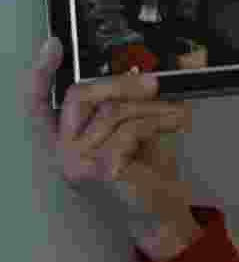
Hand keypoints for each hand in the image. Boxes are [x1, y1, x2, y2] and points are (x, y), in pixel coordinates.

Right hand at [27, 37, 200, 261]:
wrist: (161, 214)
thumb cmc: (148, 175)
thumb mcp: (139, 130)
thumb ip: (132, 103)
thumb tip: (146, 68)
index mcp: (68, 140)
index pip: (39, 104)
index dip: (41, 74)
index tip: (52, 47)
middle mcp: (62, 152)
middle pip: (79, 96)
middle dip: (120, 83)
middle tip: (153, 84)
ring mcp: (76, 163)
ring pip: (113, 111)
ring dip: (152, 108)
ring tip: (175, 114)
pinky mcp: (98, 169)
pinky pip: (129, 129)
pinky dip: (156, 123)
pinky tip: (173, 128)